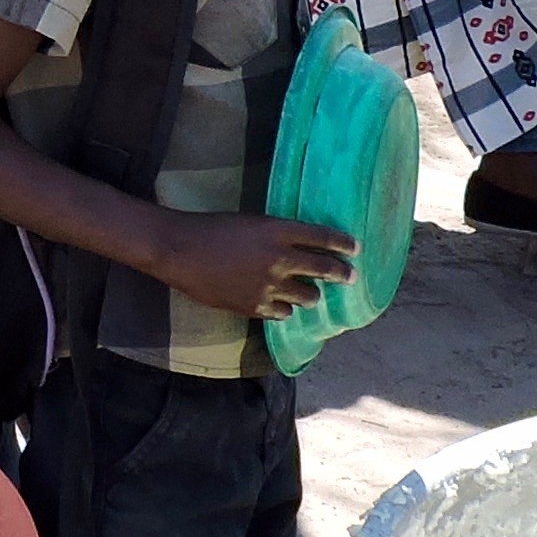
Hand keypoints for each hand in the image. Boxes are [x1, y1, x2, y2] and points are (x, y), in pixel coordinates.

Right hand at [158, 208, 355, 322]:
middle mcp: (279, 258)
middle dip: (341, 274)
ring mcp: (268, 285)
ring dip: (311, 295)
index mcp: (278, 230)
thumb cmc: (212, 229)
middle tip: (350, 276)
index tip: (355, 249)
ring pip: (308, 297)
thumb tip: (299, 248)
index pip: (322, 236)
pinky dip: (285, 309)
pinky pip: (283, 313)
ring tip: (311, 295)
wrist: (180, 250)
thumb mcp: (251, 223)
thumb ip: (276, 236)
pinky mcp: (254, 306)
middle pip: (323, 269)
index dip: (342, 244)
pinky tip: (282, 307)